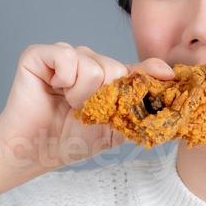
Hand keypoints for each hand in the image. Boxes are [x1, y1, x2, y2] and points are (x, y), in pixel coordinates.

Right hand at [0, 43, 174, 171]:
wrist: (35, 150)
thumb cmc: (70, 140)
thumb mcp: (114, 129)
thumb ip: (139, 111)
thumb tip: (171, 98)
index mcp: (105, 78)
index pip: (133, 69)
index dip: (151, 70)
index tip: (168, 76)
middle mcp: (86, 62)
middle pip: (114, 68)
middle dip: (100, 97)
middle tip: (82, 111)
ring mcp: (64, 56)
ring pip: (92, 64)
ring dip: (80, 94)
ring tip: (65, 104)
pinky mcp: (40, 55)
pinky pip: (66, 56)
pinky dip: (63, 79)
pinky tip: (54, 89)